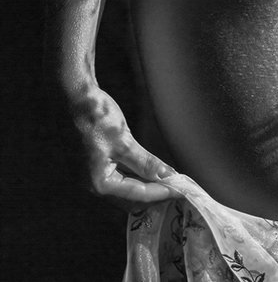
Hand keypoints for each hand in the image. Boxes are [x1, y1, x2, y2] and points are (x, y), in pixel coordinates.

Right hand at [59, 83, 174, 210]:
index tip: (182, 190)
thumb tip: (167, 176)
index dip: (162, 193)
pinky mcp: (95, 166)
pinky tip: (150, 174)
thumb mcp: (124, 141)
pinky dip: (136, 178)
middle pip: (130, 199)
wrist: (74, 97)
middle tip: (179, 190)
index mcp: (98, 184)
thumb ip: (145, 163)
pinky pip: (119, 179)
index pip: (137, 195)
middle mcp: (93, 186)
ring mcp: (92, 176)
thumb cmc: (96, 118)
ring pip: (125, 191)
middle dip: (155, 196)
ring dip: (147, 188)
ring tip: (169, 183)